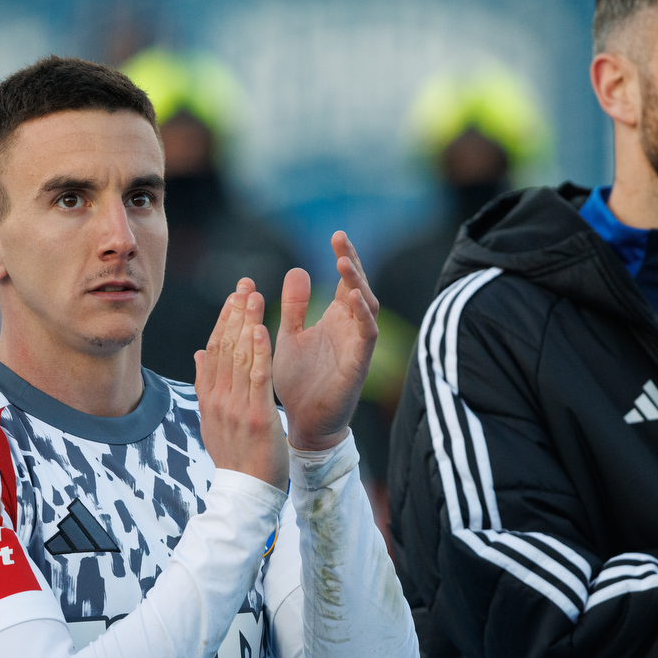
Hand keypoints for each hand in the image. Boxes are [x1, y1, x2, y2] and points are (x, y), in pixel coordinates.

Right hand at [194, 278, 288, 491]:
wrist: (245, 493)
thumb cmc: (236, 457)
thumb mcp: (213, 419)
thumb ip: (206, 385)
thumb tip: (199, 354)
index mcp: (209, 397)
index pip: (213, 349)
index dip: (224, 320)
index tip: (234, 296)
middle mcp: (218, 399)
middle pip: (224, 347)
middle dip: (235, 313)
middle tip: (245, 285)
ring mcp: (235, 407)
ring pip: (239, 357)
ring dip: (247, 323)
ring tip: (255, 295)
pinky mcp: (256, 416)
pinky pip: (257, 378)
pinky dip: (258, 352)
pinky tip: (262, 329)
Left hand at [273, 231, 380, 450]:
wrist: (303, 422)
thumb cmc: (299, 381)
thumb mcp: (289, 336)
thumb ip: (294, 307)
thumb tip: (298, 270)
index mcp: (336, 319)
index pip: (346, 281)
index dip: (345, 257)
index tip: (336, 235)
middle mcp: (350, 328)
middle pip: (360, 286)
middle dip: (352, 262)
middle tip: (340, 240)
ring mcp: (357, 345)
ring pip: (368, 306)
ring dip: (358, 284)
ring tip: (344, 263)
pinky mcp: (358, 364)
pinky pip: (367, 334)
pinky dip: (363, 315)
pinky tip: (354, 298)